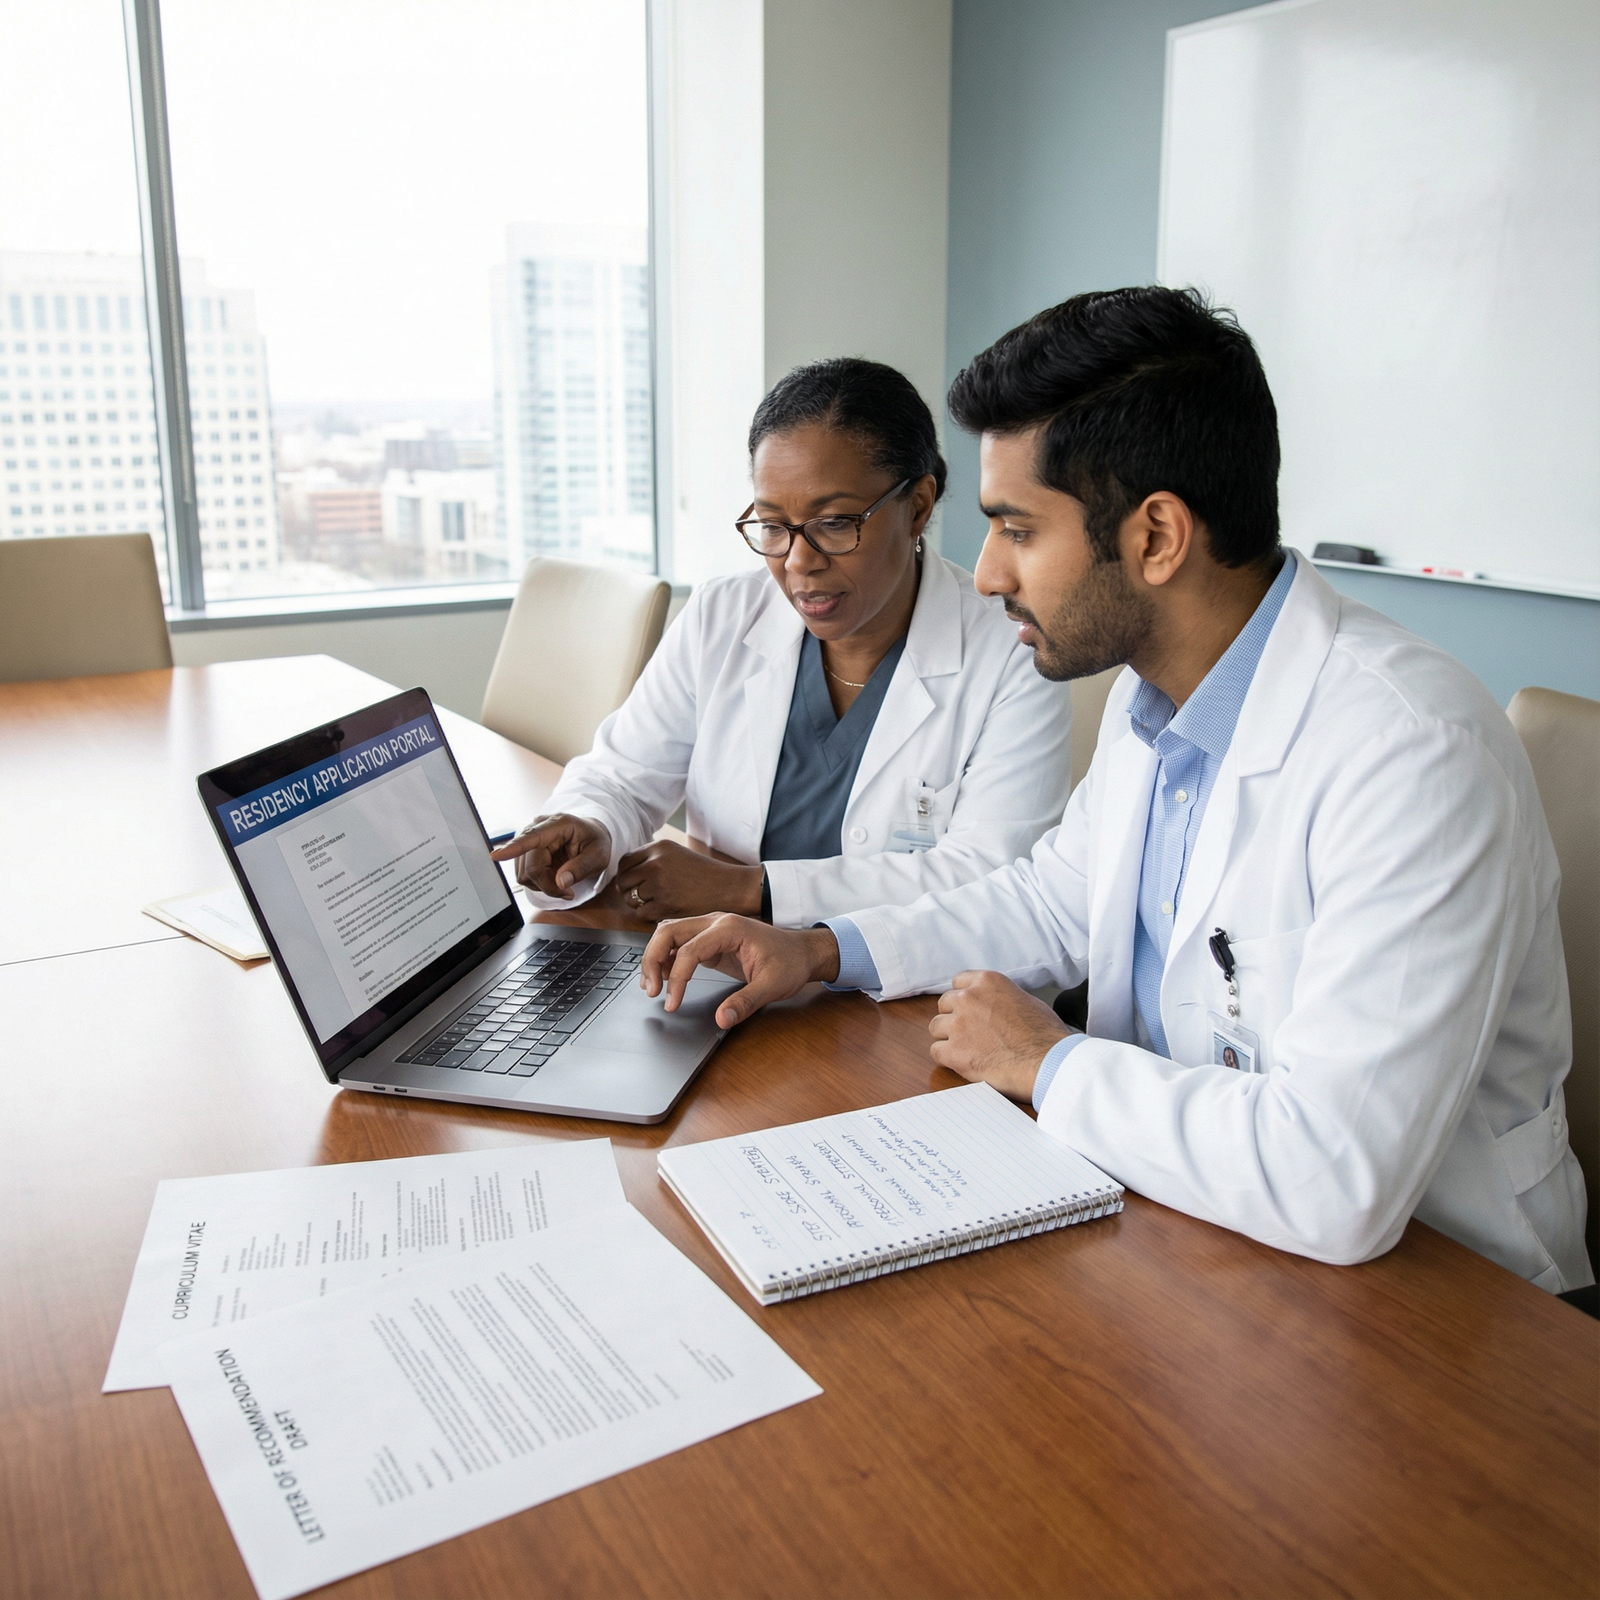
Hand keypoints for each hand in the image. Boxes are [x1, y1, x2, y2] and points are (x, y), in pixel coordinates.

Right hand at [489, 814, 610, 897]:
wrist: (589, 835)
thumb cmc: (594, 842)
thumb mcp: (599, 855)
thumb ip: (582, 868)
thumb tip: (561, 881)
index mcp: (558, 824)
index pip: (532, 837)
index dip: (514, 848)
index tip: (496, 855)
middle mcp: (538, 828)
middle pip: (530, 868)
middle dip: (548, 885)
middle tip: (568, 890)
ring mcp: (528, 840)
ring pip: (525, 875)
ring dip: (543, 885)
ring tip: (562, 879)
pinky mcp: (524, 851)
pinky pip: (524, 876)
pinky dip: (539, 883)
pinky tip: (552, 876)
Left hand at [612, 840, 764, 921]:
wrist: (729, 888)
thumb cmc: (703, 874)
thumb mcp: (676, 854)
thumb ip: (651, 859)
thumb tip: (624, 873)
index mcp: (659, 847)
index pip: (624, 862)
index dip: (627, 875)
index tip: (635, 883)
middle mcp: (656, 863)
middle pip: (623, 882)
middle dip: (630, 892)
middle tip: (645, 897)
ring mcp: (660, 884)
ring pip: (630, 900)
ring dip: (640, 905)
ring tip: (659, 903)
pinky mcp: (665, 905)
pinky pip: (642, 914)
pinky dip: (650, 916)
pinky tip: (666, 911)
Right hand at [640, 914, 839, 1029]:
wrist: (803, 952)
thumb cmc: (790, 963)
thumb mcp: (773, 986)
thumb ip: (746, 1002)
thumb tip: (722, 1019)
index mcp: (730, 928)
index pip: (689, 949)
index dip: (676, 978)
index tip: (672, 1003)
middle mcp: (716, 922)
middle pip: (668, 931)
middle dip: (652, 960)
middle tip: (650, 992)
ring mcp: (711, 928)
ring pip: (669, 933)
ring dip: (655, 957)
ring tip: (652, 987)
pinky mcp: (710, 939)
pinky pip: (679, 943)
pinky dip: (666, 958)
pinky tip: (663, 979)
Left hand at [928, 971, 1071, 1102]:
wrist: (1048, 1062)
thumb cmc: (1045, 1035)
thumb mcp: (1026, 1000)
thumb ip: (1001, 998)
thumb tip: (996, 1006)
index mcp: (987, 982)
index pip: (958, 982)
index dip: (964, 999)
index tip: (970, 1010)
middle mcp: (969, 998)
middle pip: (944, 1004)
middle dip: (955, 1017)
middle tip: (971, 1033)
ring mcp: (959, 1024)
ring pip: (936, 1027)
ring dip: (949, 1038)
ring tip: (969, 1049)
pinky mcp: (954, 1051)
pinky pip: (936, 1051)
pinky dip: (948, 1058)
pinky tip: (965, 1062)